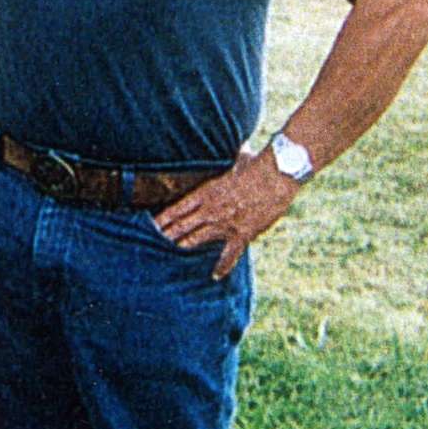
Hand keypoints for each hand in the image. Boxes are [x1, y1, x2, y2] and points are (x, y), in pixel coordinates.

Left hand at [153, 147, 297, 278]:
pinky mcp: (242, 234)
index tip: (151, 225)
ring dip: (184, 245)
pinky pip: (230, 255)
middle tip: (153, 241)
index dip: (162, 219)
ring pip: (197, 239)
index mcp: (205, 192)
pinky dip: (223, 266)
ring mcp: (225, 224)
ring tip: (171, 250)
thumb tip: (216, 153)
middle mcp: (211, 210)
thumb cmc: (255, 164)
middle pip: (181, 226)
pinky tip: (215, 276)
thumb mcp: (229, 161)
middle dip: (167, 234)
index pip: (177, 209)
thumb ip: (219, 163)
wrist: (276, 175)